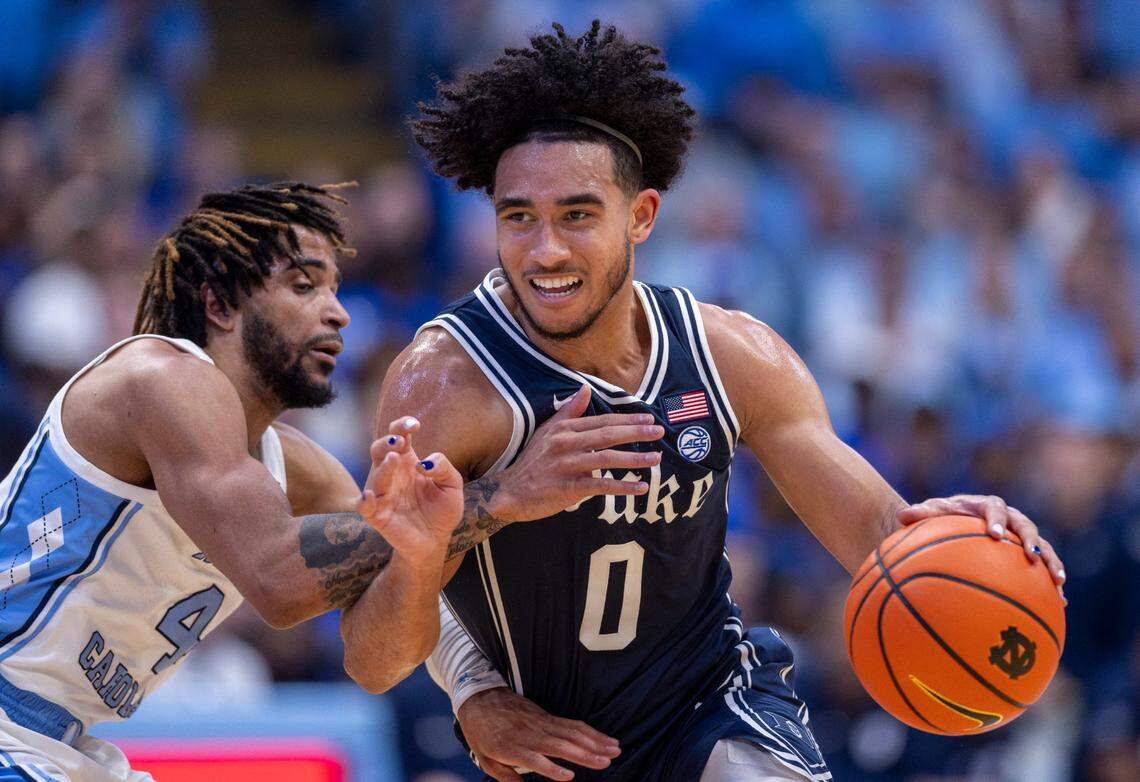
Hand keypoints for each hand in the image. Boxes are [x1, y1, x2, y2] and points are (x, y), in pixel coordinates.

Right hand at [357, 417, 462, 562]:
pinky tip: (371, 495)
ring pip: (374, 474)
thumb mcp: (453, 485)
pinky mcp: (377, 515)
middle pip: (379, 449)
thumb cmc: (442, 510)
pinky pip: (363, 506)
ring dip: (384, 466)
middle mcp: (392, 474)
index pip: (399, 436)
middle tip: (400, 442)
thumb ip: (444, 468)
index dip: (402, 425)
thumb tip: (425, 463)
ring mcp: (383, 494)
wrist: (436, 541)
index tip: (415, 425)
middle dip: (387, 441)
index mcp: (408, 462)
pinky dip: (364, 501)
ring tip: (394, 458)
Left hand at [457, 687, 620, 781]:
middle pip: (561, 745)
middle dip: (585, 754)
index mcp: (512, 747)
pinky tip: (605, 738)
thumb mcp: (485, 759)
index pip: (535, 760)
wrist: (481, 699)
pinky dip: (591, 731)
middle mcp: (530, 734)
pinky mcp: (548, 717)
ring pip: (572, 733)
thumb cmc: (482, 733)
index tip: (569, 777)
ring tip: (614, 750)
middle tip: (606, 762)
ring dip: (595, 742)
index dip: (552, 769)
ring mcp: (542, 724)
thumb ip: (505, 777)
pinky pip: (573, 725)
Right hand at [492, 385, 664, 521]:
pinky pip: (601, 486)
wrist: (511, 491)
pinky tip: (641, 487)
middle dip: (636, 433)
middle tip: (658, 432)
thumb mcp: (547, 431)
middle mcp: (566, 444)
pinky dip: (623, 486)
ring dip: (634, 459)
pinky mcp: (569, 488)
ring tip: (656, 458)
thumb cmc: (533, 461)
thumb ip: (569, 411)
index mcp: (564, 429)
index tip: (648, 418)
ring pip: (607, 459)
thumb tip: (585, 388)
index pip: (601, 421)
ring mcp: (568, 466)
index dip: (626, 420)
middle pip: (607, 435)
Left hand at [898, 494, 1066, 603]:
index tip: (996, 534)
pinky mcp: (1026, 555)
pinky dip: (1051, 584)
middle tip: (1031, 556)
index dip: (998, 520)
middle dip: (1032, 540)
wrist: (951, 523)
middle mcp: (1008, 518)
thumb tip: (901, 516)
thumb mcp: (928, 514)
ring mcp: (1020, 536)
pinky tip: (1060, 603)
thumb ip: (921, 514)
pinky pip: (1043, 569)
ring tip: (1058, 582)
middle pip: (1026, 525)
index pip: (994, 508)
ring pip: (1043, 547)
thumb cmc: (939, 518)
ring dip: (1051, 562)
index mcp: (985, 506)